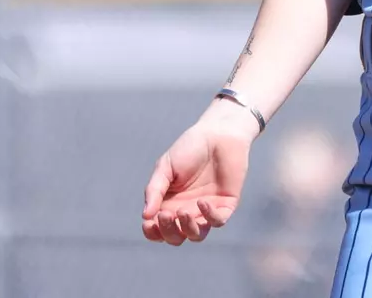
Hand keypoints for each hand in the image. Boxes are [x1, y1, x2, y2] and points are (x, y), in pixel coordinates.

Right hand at [142, 103, 257, 245]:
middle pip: (176, 237)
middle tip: (166, 214)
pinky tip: (202, 201)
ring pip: (196, 235)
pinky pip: (218, 221)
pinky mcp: (226, 206)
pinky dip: (209, 217)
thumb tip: (146, 215)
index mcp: (169, 203)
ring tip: (182, 211)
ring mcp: (207, 210)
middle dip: (168, 231)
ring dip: (187, 228)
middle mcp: (187, 211)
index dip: (152, 232)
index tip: (148, 222)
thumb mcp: (165, 166)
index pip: (158, 229)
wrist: (218, 134)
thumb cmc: (189, 148)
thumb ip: (154, 190)